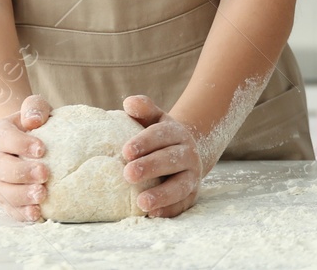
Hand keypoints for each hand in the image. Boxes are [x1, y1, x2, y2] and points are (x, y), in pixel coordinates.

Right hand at [0, 94, 51, 221]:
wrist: (23, 139)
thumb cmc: (32, 123)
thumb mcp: (34, 108)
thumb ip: (34, 107)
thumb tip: (33, 119)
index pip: (3, 138)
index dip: (20, 144)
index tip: (42, 149)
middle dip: (21, 173)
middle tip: (44, 174)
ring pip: (1, 190)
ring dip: (21, 195)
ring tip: (42, 195)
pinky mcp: (1, 197)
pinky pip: (7, 208)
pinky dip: (20, 213)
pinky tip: (36, 214)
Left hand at [121, 94, 205, 217]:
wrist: (184, 153)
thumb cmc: (159, 137)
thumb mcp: (154, 119)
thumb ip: (144, 109)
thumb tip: (129, 103)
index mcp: (176, 133)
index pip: (161, 135)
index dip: (144, 143)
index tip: (126, 151)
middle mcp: (187, 154)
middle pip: (171, 160)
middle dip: (150, 167)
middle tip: (128, 174)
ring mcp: (191, 175)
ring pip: (180, 185)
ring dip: (162, 194)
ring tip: (142, 202)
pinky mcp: (190, 194)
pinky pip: (182, 204)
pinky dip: (169, 210)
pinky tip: (153, 214)